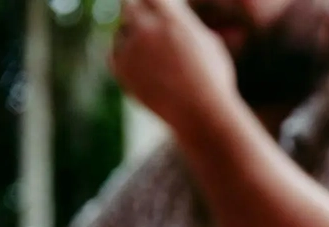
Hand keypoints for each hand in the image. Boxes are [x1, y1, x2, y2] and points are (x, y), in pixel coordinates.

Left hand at [109, 0, 236, 135]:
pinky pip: (115, 54)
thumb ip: (189, 29)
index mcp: (173, 18)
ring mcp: (133, 47)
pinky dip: (125, 58)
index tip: (154, 7)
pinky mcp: (121, 67)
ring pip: (121, 32)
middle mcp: (149, 27)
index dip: (153, 3)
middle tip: (141, 22)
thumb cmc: (213, 83)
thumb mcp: (211, 47)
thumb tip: (183, 23)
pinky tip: (143, 72)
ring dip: (132, 39)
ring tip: (153, 61)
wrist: (201, 114)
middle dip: (136, 12)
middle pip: (130, 5)